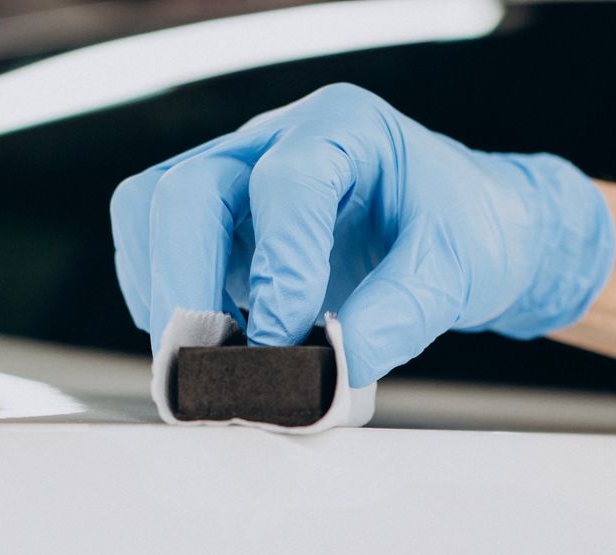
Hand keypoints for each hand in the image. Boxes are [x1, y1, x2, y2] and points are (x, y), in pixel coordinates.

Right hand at [109, 83, 614, 386]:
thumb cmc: (462, 234)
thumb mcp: (456, 271)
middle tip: (212, 363)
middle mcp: (275, 142)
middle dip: (188, 282)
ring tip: (205, 359)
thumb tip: (335, 364)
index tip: (284, 341)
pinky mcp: (219, 226)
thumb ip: (400, 315)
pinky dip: (163, 299)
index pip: (286, 184)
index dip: (280, 268)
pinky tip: (211, 346)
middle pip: (188, 189)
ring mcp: (237, 180)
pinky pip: (155, 247)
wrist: (464, 232)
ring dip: (163, 291)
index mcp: (343, 129)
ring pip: (151, 210)